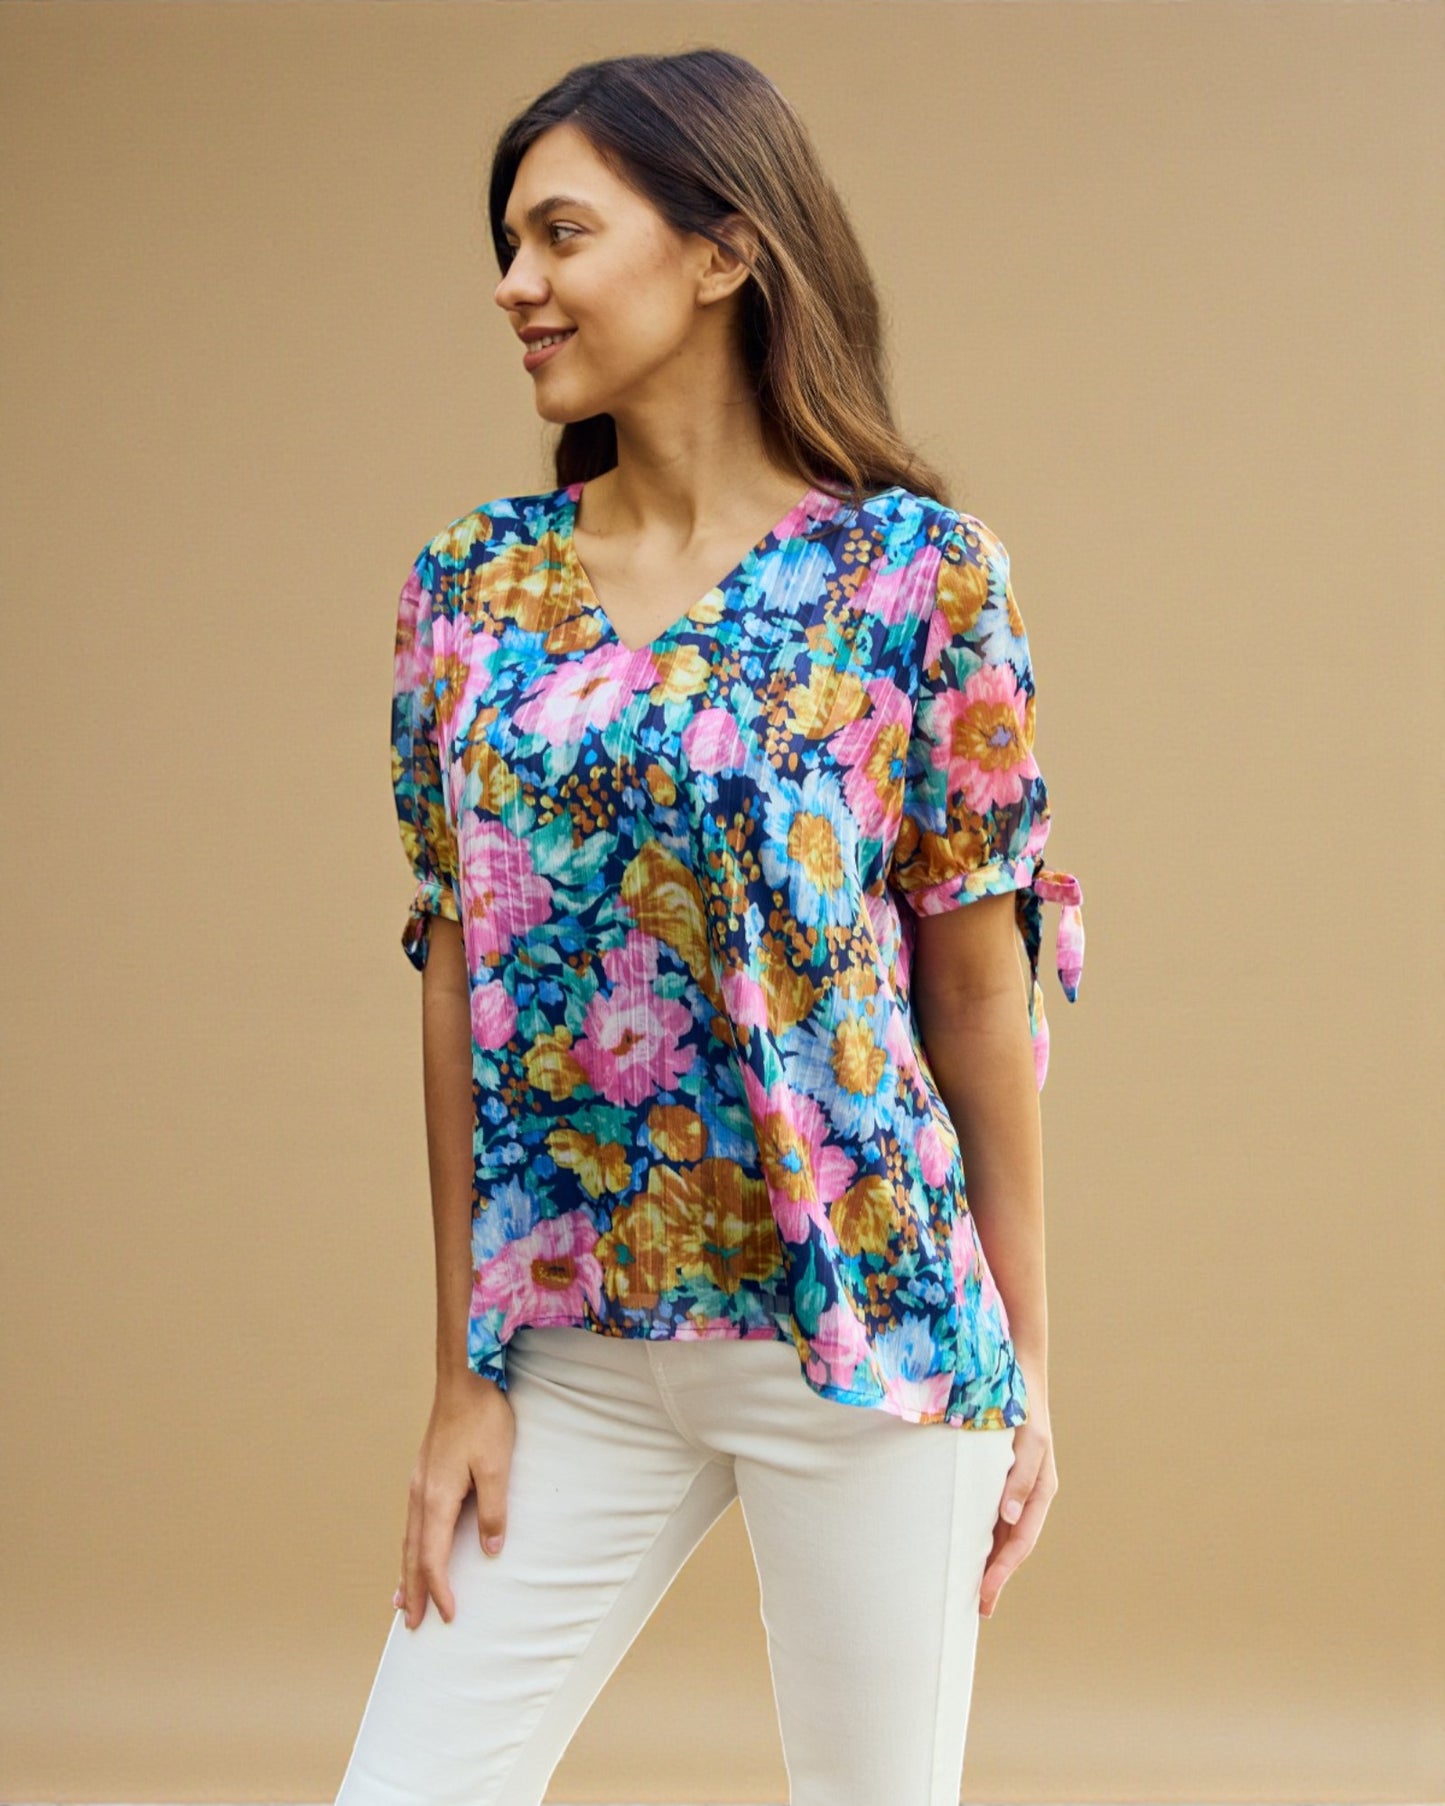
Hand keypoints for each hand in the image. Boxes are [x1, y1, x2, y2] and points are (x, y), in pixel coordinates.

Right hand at [393, 1369, 515, 1629]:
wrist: (463, 1380)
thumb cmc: (483, 1419)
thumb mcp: (497, 1465)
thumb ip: (494, 1509)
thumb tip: (490, 1550)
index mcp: (436, 1498)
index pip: (433, 1558)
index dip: (440, 1590)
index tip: (450, 1617)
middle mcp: (420, 1495)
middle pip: (412, 1555)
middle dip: (414, 1592)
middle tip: (412, 1628)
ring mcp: (418, 1484)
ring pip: (409, 1540)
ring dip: (408, 1572)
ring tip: (404, 1602)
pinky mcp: (424, 1475)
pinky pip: (412, 1523)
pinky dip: (411, 1548)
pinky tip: (415, 1550)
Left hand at [980, 1402, 1056, 1618]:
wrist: (1015, 1372)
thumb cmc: (1024, 1407)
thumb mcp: (1029, 1441)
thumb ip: (1021, 1476)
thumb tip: (1009, 1515)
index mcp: (1041, 1491)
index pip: (1020, 1542)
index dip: (1003, 1571)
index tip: (985, 1595)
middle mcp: (1027, 1495)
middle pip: (1012, 1546)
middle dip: (996, 1577)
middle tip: (976, 1609)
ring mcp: (1012, 1488)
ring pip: (1001, 1534)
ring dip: (987, 1561)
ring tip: (967, 1589)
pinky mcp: (996, 1477)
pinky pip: (988, 1514)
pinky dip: (980, 1536)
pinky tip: (962, 1548)